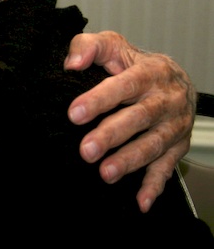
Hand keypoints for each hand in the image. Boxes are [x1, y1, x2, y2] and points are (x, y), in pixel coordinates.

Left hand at [65, 31, 196, 211]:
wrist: (176, 79)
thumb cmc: (134, 64)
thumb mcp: (113, 46)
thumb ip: (89, 47)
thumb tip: (72, 64)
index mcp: (148, 73)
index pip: (122, 86)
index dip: (98, 100)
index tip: (73, 114)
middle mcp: (164, 100)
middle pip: (138, 118)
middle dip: (111, 136)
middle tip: (86, 151)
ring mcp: (173, 126)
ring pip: (152, 145)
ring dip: (129, 161)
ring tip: (105, 173)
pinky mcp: (177, 147)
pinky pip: (167, 169)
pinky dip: (154, 186)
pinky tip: (139, 202)